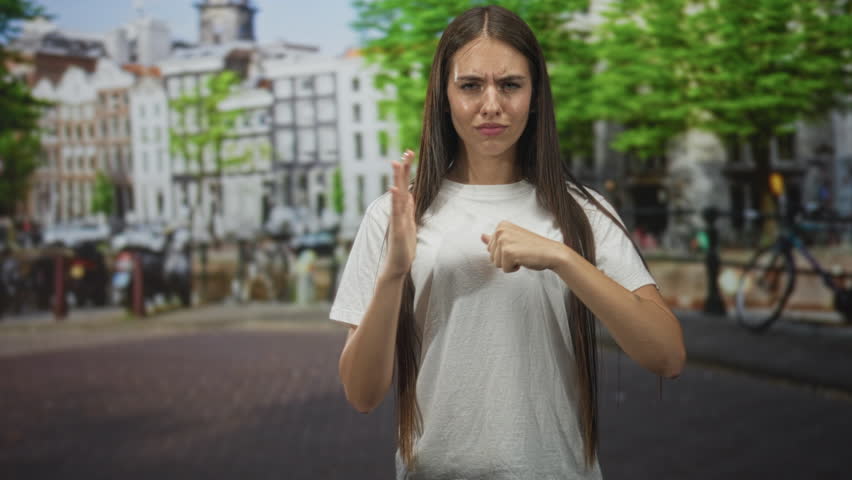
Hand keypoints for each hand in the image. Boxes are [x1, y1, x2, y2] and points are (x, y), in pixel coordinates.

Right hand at [384, 149, 416, 277]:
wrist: (397, 265)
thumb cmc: (403, 246)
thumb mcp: (409, 223)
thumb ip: (409, 208)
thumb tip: (411, 193)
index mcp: (402, 210)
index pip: (405, 185)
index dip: (407, 170)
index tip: (409, 154)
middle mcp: (397, 211)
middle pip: (400, 186)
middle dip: (403, 169)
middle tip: (406, 152)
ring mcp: (396, 219)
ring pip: (397, 195)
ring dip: (397, 178)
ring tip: (396, 163)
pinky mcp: (397, 228)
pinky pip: (396, 212)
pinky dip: (395, 200)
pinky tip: (393, 189)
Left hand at [481, 221, 566, 272]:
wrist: (552, 253)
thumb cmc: (534, 248)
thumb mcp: (513, 240)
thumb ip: (496, 239)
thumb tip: (481, 236)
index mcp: (501, 225)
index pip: (490, 248)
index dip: (504, 253)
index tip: (518, 246)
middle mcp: (500, 230)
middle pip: (491, 256)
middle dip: (505, 259)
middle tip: (521, 252)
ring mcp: (503, 240)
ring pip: (496, 264)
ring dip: (509, 264)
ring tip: (522, 255)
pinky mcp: (508, 252)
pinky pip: (504, 269)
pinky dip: (514, 269)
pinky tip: (524, 260)